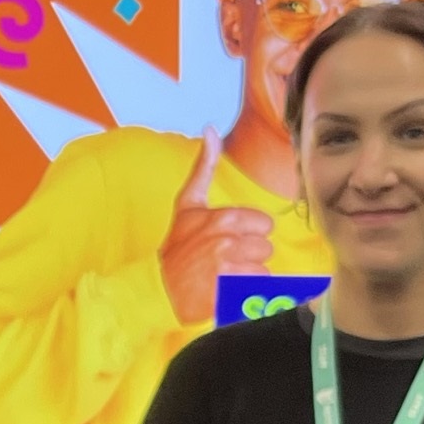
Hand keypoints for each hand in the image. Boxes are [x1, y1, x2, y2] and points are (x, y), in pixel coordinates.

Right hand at [160, 142, 277, 324]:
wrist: (157, 287)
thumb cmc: (176, 246)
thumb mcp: (188, 202)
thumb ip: (204, 166)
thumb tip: (210, 129)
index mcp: (226, 217)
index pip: (265, 225)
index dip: (249, 234)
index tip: (228, 240)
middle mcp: (230, 241)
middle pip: (267, 249)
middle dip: (249, 256)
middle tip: (223, 261)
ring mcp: (230, 269)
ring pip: (264, 271)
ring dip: (247, 276)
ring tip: (224, 276)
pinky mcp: (229, 294)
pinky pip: (257, 291)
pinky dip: (245, 295)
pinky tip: (225, 290)